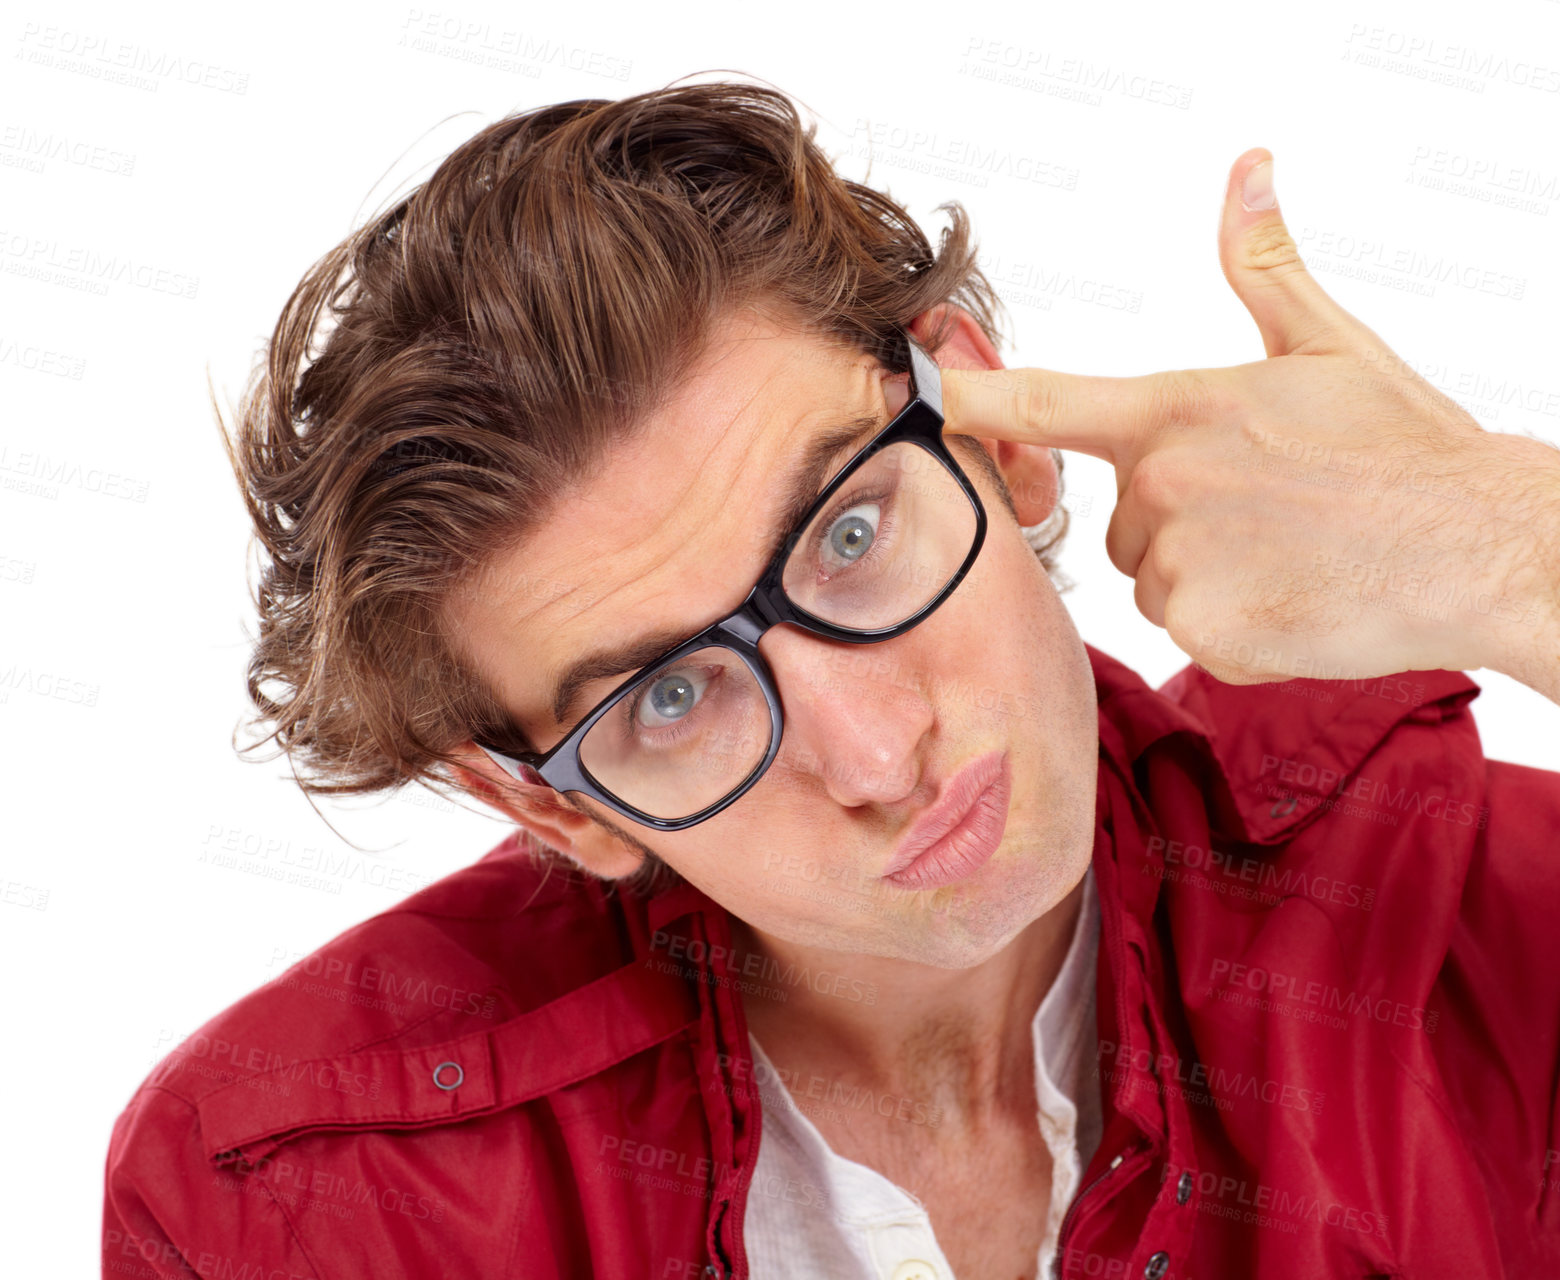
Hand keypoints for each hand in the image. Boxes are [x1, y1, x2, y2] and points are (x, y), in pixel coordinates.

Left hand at [941, 148, 1559, 693]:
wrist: (1481, 547)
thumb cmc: (1406, 449)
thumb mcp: (1330, 344)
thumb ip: (1263, 266)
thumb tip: (1248, 172)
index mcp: (1178, 411)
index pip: (1045, 404)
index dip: (974, 400)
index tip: (925, 395)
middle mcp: (1162, 487)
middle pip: (1119, 518)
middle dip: (1173, 519)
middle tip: (1265, 510)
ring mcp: (1181, 564)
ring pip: (1152, 576)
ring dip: (1202, 573)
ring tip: (1286, 553)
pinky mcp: (1206, 633)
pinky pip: (1186, 627)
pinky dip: (1230, 622)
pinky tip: (1292, 597)